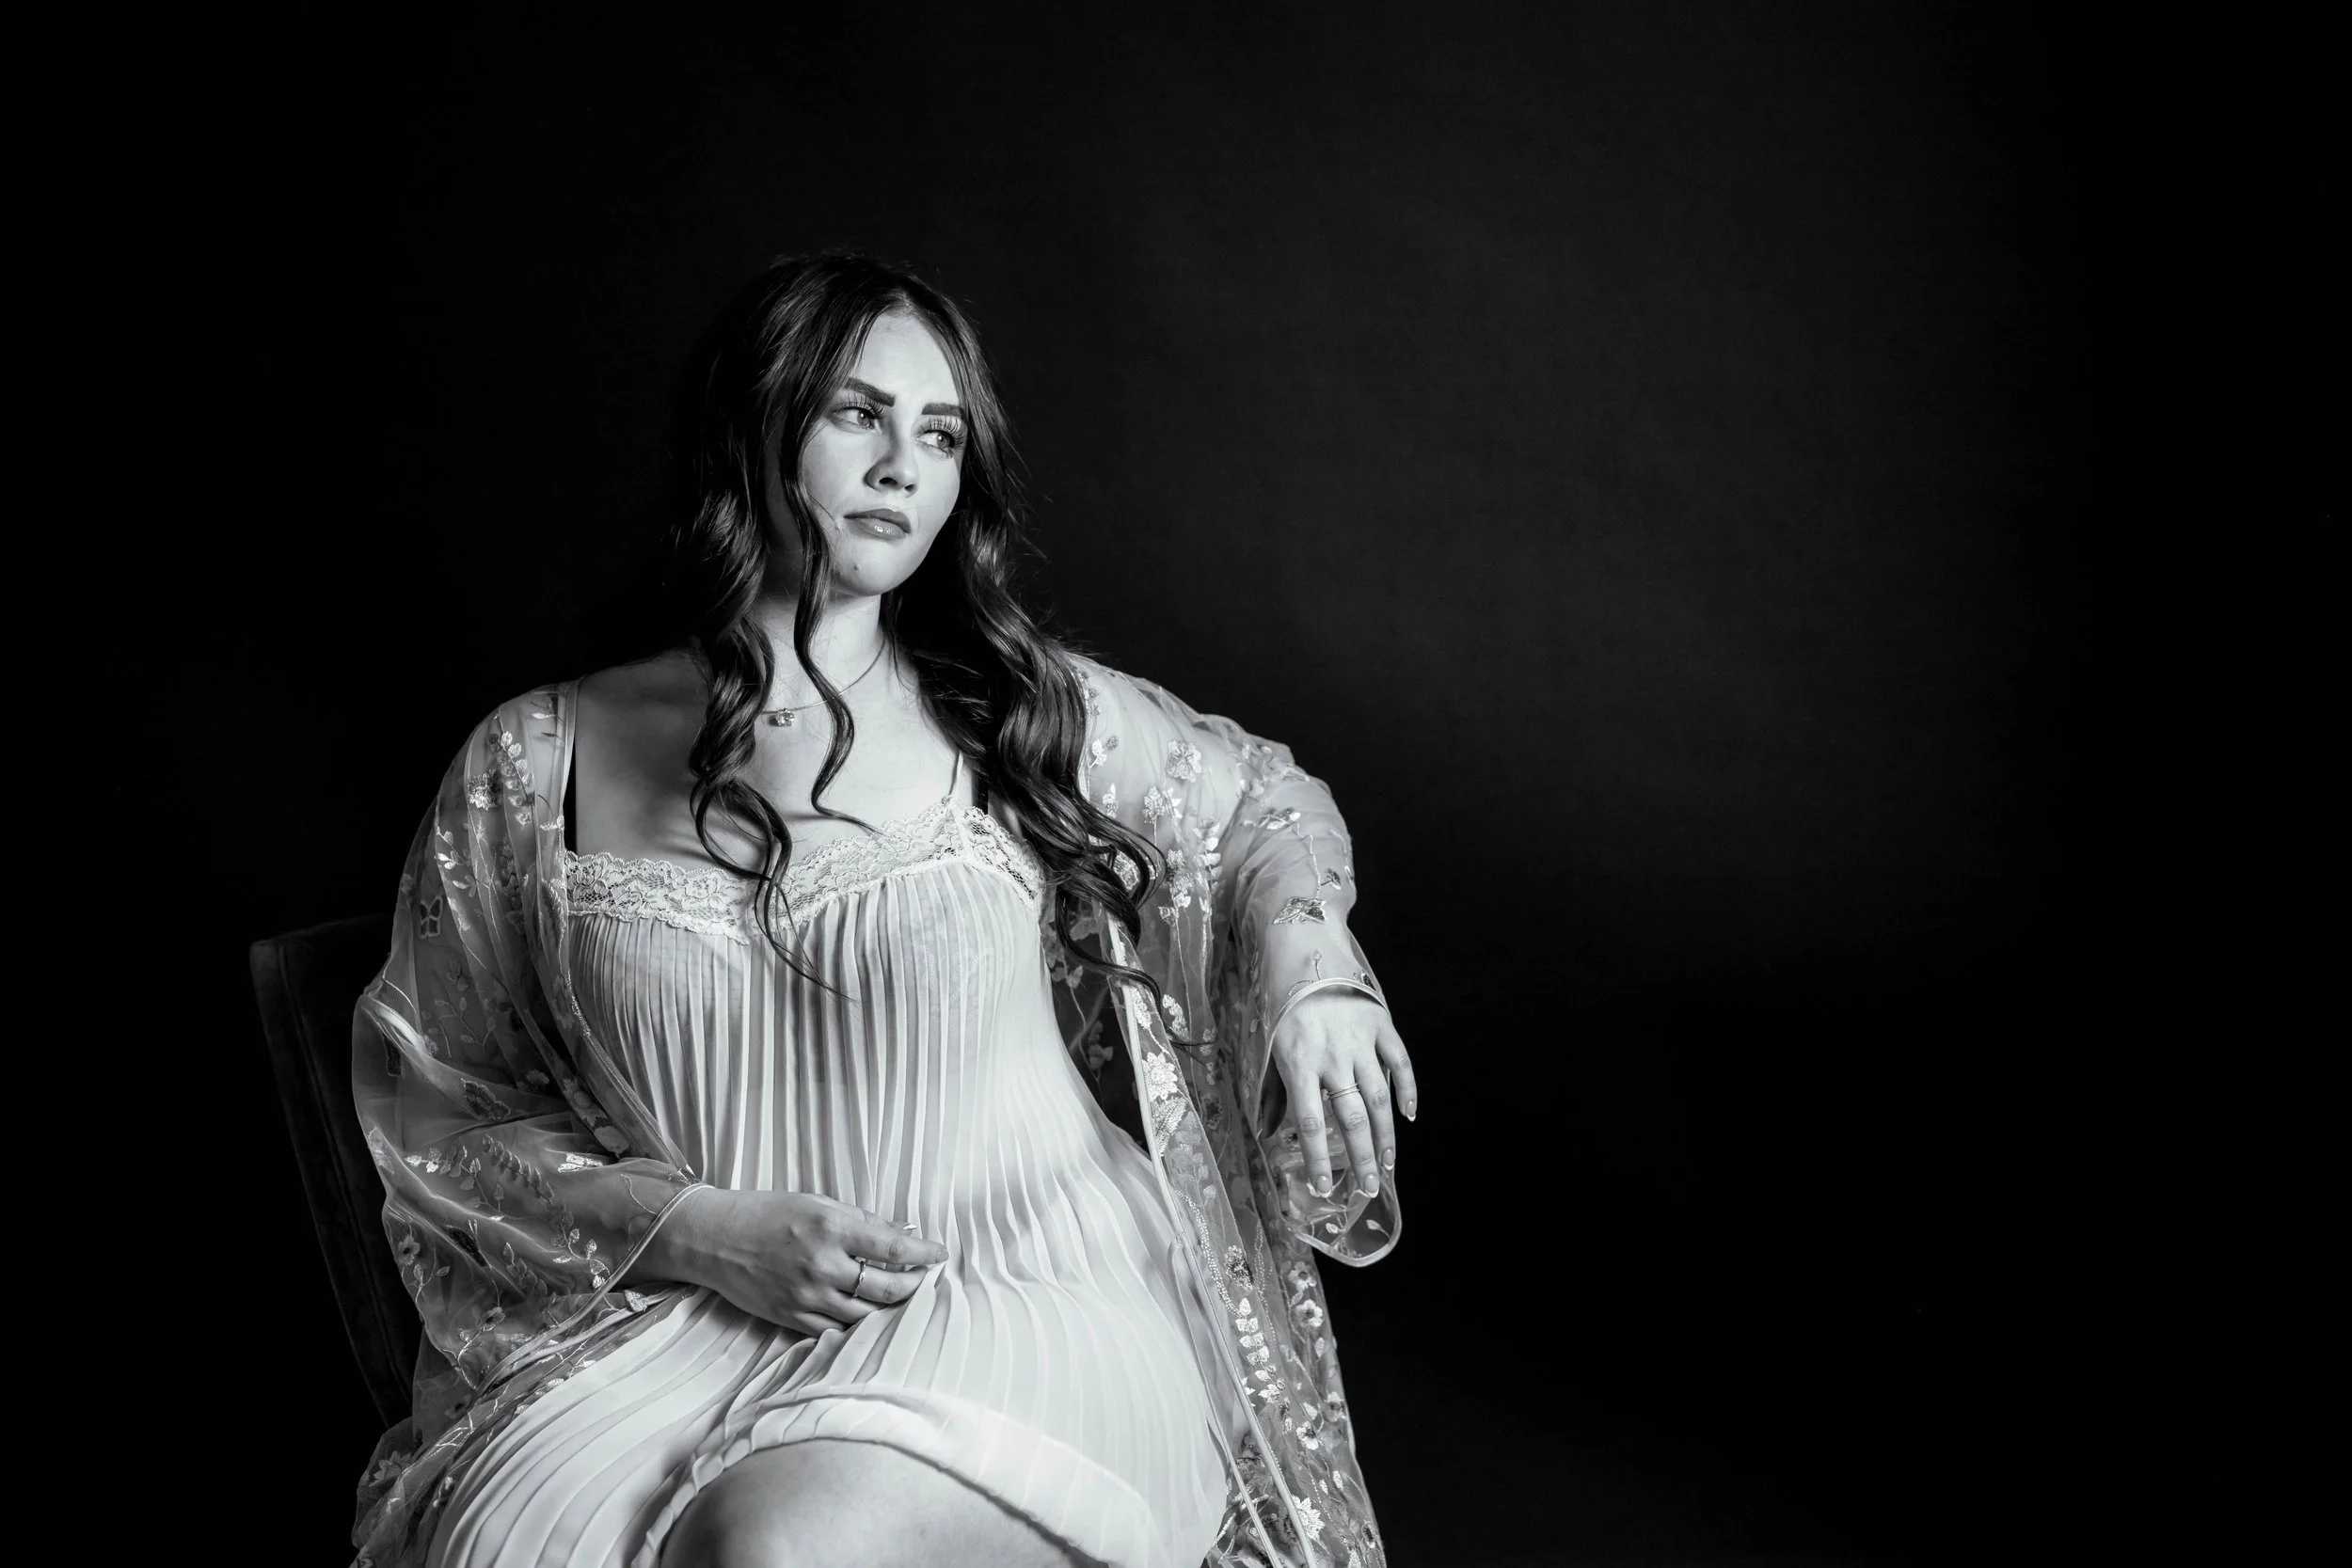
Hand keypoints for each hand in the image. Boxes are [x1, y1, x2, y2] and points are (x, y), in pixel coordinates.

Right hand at [635, 1188, 949, 1337]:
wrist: (716, 1239)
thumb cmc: (770, 1213)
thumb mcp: (819, 1203)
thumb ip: (863, 1220)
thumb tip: (905, 1234)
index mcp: (831, 1227)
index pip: (893, 1247)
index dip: (925, 1254)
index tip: (942, 1254)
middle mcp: (822, 1264)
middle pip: (887, 1288)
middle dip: (915, 1285)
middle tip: (926, 1279)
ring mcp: (806, 1295)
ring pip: (866, 1314)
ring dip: (891, 1307)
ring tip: (903, 1297)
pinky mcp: (791, 1317)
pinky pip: (837, 1330)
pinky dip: (859, 1324)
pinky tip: (871, 1314)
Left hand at [1270, 991, 1416, 1200]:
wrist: (1302, 950)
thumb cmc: (1281, 1004)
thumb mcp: (1267, 1047)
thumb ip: (1273, 1091)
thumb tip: (1270, 1132)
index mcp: (1298, 1062)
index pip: (1309, 1122)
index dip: (1318, 1159)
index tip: (1325, 1187)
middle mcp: (1331, 1055)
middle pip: (1350, 1117)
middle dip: (1361, 1157)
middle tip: (1369, 1187)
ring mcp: (1360, 1040)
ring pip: (1378, 1097)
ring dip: (1385, 1134)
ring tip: (1388, 1163)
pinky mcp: (1380, 1023)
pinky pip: (1400, 1062)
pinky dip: (1407, 1090)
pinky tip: (1407, 1116)